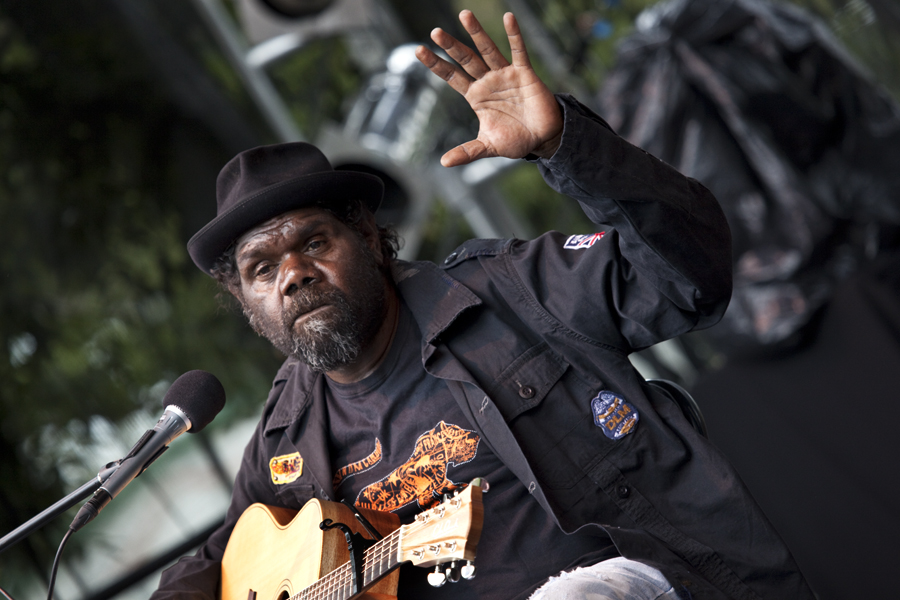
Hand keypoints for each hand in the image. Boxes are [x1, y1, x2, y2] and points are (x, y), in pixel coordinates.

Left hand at [415, 10, 562, 166]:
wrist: (543, 139)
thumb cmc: (516, 140)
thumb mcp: (488, 147)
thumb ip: (467, 151)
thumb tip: (444, 163)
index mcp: (476, 96)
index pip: (451, 77)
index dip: (436, 65)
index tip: (418, 51)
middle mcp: (487, 82)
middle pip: (465, 60)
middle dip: (450, 46)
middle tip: (435, 32)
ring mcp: (505, 75)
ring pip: (487, 50)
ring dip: (477, 34)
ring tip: (464, 15)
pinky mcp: (524, 73)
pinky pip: (518, 51)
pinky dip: (514, 35)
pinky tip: (508, 17)